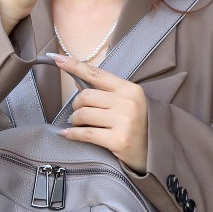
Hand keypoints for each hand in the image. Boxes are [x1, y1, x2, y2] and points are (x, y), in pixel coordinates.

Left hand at [51, 54, 149, 173]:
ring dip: (75, 120)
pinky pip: (86, 133)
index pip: (97, 74)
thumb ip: (105, 92)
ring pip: (83, 114)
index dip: (74, 66)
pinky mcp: (118, 140)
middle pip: (85, 96)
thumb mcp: (128, 103)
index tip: (57, 59)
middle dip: (76, 105)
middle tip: (78, 114)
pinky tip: (67, 134)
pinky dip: (72, 134)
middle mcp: (127, 103)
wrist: (155, 152)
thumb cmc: (138, 126)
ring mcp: (124, 121)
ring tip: (78, 124)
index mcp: (129, 89)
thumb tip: (78, 82)